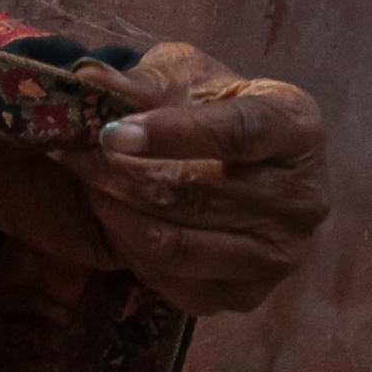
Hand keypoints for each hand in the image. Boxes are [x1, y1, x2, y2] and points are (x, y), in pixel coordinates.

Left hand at [74, 43, 328, 315]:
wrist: (224, 162)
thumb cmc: (204, 106)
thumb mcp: (179, 76)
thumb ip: (141, 81)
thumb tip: (88, 79)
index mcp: (298, 126)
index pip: (238, 133)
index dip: (171, 134)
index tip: (107, 133)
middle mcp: (304, 196)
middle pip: (195, 195)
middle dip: (117, 174)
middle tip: (67, 151)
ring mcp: (280, 254)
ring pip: (174, 243)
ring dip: (112, 210)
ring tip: (83, 180)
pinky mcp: (248, 294)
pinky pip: (170, 279)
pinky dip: (127, 248)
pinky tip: (110, 216)